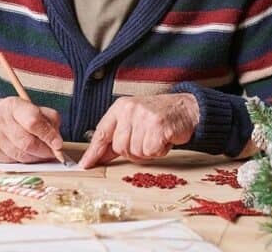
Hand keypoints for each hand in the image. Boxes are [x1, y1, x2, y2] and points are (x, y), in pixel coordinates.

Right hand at [0, 97, 63, 162]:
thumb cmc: (11, 115)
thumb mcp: (29, 107)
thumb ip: (47, 119)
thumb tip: (57, 140)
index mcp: (13, 105)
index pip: (33, 122)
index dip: (48, 135)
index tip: (58, 144)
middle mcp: (0, 120)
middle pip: (28, 143)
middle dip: (44, 151)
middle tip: (53, 153)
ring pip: (21, 156)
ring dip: (35, 158)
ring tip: (40, 153)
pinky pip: (12, 162)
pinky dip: (23, 161)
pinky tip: (25, 154)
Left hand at [78, 93, 199, 168]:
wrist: (186, 108)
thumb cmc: (158, 116)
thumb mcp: (133, 120)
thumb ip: (117, 136)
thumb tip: (99, 156)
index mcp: (121, 107)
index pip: (102, 132)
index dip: (93, 151)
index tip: (85, 165)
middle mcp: (130, 110)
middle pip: (120, 148)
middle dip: (133, 151)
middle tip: (146, 141)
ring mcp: (144, 117)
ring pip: (136, 152)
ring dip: (148, 151)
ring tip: (156, 138)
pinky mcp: (158, 127)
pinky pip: (151, 152)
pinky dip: (159, 150)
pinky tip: (164, 139)